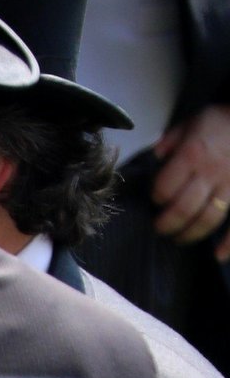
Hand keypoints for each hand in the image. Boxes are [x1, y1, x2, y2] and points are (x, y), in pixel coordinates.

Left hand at [151, 104, 229, 260]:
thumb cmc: (223, 121)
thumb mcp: (193, 121)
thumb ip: (171, 140)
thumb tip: (156, 155)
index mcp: (192, 155)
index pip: (165, 187)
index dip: (157, 196)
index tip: (155, 199)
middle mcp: (211, 173)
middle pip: (182, 208)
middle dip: (166, 223)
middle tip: (158, 228)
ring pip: (208, 219)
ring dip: (189, 233)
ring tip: (177, 238)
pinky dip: (229, 244)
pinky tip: (218, 256)